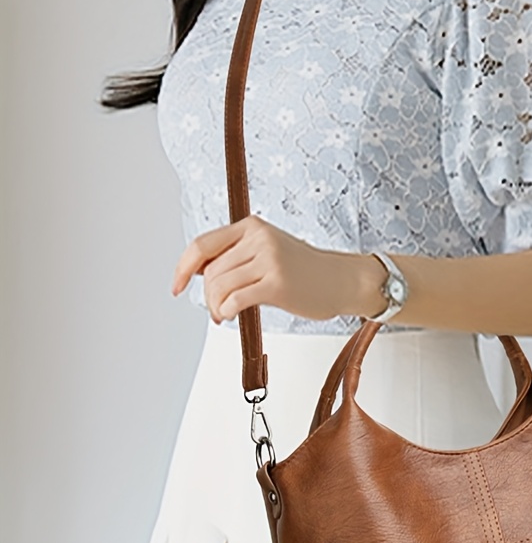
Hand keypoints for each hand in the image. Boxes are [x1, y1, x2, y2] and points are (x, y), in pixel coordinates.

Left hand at [171, 215, 355, 323]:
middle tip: (216, 311)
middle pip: (211, 271)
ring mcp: (269, 259)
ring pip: (220, 286)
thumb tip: (200, 273)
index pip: (203, 245)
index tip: (177, 285)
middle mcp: (259, 238)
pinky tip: (232, 315)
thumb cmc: (307, 271)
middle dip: (207, 296)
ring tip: (225, 315)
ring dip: (216, 307)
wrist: (342, 280)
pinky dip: (226, 311)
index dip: (183, 268)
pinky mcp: (277, 283)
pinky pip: (235, 300)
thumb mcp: (269, 250)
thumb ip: (237, 255)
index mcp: (252, 226)